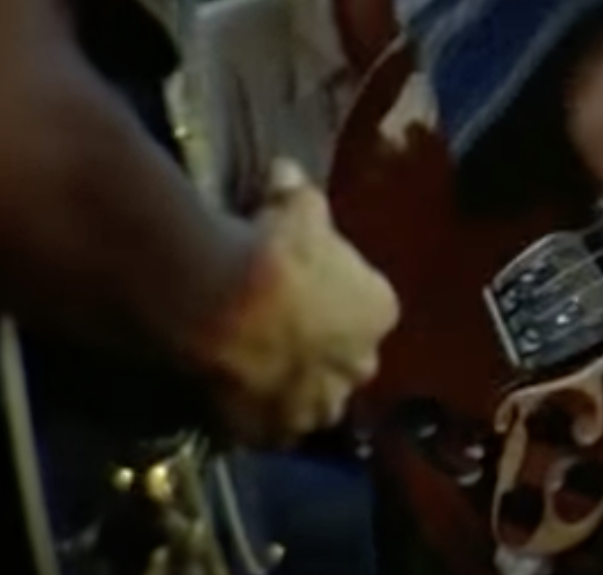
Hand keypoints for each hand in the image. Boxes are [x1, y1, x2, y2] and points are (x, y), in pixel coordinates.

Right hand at [204, 160, 399, 447]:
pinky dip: (258, 419)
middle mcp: (360, 365)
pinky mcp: (271, 430)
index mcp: (380, 311)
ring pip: (315, 403)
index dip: (342, 298)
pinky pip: (271, 430)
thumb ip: (297, 192)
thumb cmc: (275, 246)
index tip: (313, 287)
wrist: (223, 301)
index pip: (372, 308)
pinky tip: (235, 397)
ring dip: (299, 392)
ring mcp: (316, 403)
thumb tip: (286, 173)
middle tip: (292, 332)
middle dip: (330, 352)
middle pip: (350, 362)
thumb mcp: (297, 203)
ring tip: (263, 370)